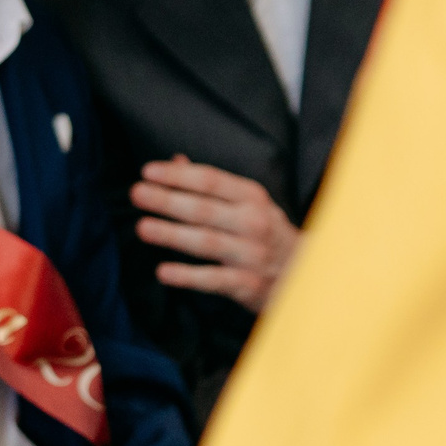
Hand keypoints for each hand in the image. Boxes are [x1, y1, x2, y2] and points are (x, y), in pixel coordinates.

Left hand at [131, 156, 298, 312]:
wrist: (309, 275)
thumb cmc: (267, 233)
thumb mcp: (248, 203)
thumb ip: (211, 184)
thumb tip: (174, 161)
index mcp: (252, 197)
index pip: (211, 181)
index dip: (179, 175)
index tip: (148, 171)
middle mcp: (254, 223)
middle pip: (204, 209)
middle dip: (168, 200)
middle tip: (137, 193)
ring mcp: (252, 255)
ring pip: (207, 242)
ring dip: (173, 235)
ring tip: (142, 227)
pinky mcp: (249, 285)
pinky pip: (215, 280)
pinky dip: (189, 277)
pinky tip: (163, 272)